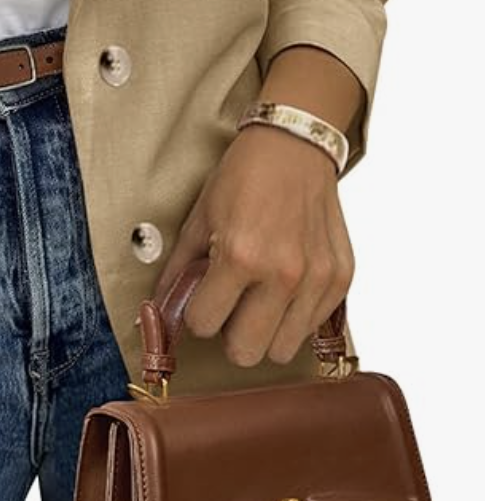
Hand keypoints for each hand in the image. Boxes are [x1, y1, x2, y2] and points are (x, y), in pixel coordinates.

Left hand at [151, 124, 353, 367]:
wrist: (293, 148)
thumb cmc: (242, 179)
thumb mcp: (199, 218)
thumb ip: (180, 269)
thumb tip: (160, 309)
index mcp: (240, 256)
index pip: (205, 325)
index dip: (199, 314)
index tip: (203, 298)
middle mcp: (282, 273)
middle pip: (247, 353)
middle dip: (231, 335)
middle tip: (231, 308)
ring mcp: (316, 278)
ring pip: (283, 349)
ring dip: (266, 331)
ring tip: (260, 298)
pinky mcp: (341, 278)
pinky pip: (313, 327)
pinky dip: (296, 316)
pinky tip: (285, 286)